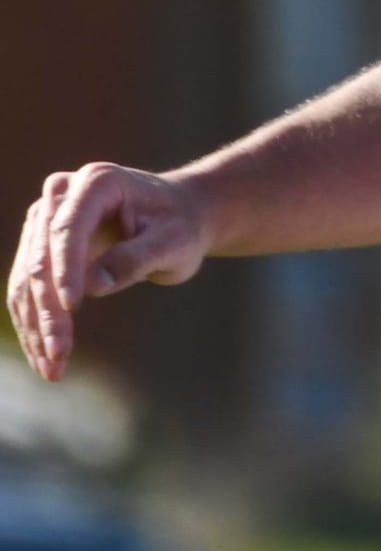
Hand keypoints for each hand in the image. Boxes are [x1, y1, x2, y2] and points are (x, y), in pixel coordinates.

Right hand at [8, 162, 212, 381]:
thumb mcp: (174, 242)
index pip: (67, 228)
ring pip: (27, 278)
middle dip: (47, 310)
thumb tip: (94, 286)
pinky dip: (34, 324)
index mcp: (98, 182)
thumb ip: (136, 258)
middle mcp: (62, 194)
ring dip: (35, 326)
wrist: (180, 217)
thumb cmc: (182, 226)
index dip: (65, 268)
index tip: (72, 308)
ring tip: (52, 369)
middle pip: (41, 257)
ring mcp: (46, 219)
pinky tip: (45, 357)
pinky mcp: (41, 246)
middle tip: (59, 356)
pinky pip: (27, 288)